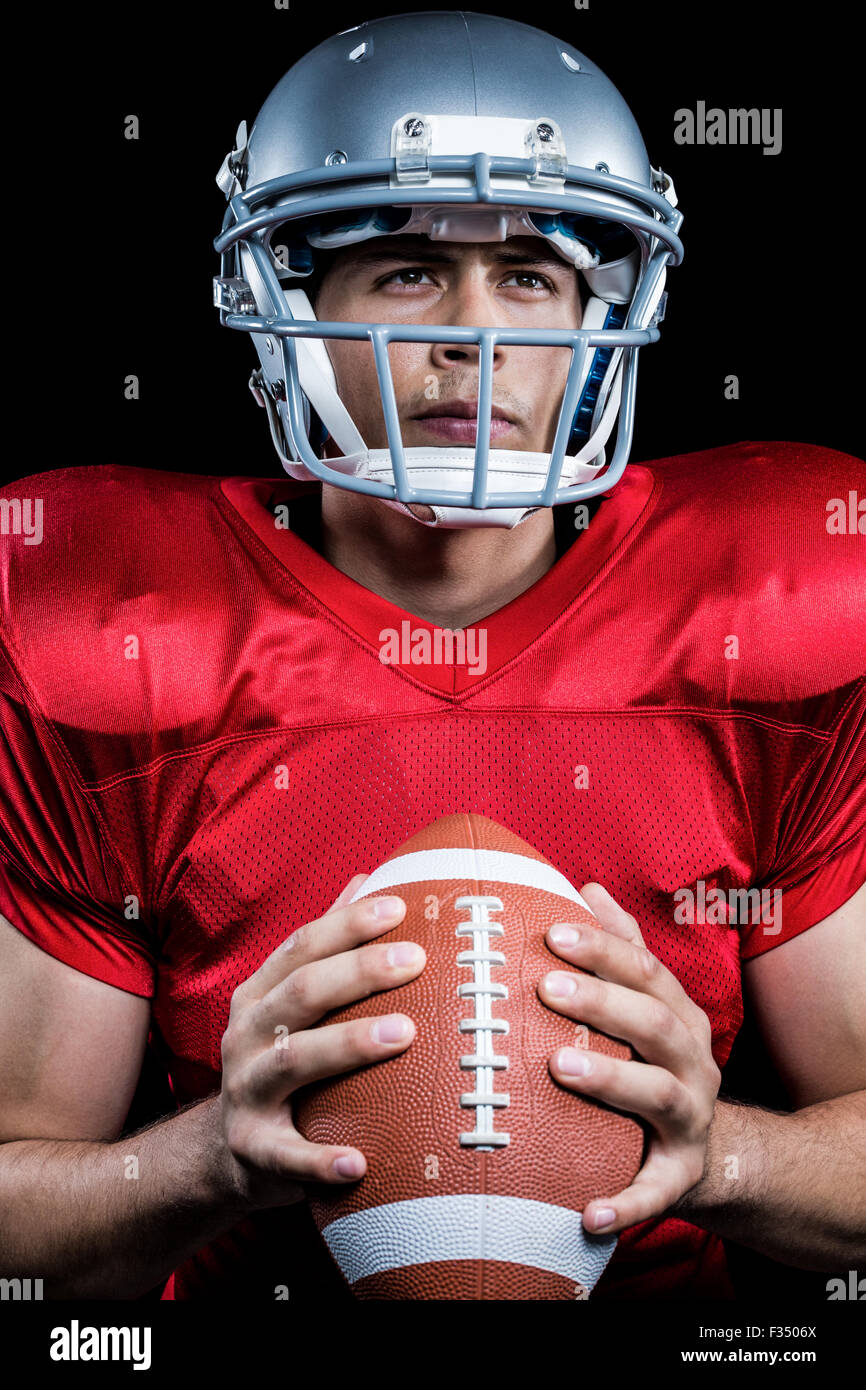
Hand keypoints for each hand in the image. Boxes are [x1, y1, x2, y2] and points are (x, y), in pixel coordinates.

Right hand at [218, 876, 423, 1210]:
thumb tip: (370, 879)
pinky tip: (359, 1163)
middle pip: (302, 993)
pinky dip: (319, 1161)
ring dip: (349, 1045)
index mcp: (260, 995)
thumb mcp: (290, 1000)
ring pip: (294, 1061)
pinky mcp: (254, 1151)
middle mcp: (247, 1036)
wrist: (225, 1151)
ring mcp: (246, 1092)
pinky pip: (286, 1157)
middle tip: (414, 961)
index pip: (302, 946)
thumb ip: (326, 946)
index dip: (348, 924)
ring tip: (405, 1035)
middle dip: (359, 973)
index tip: (400, 907)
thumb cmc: (280, 1060)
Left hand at [537, 882, 720, 1234]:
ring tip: (559, 1066)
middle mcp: (692, 1062)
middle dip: (602, 1003)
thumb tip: (585, 886)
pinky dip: (624, 1204)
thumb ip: (620, 948)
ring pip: (659, 1097)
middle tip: (544, 987)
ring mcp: (690, 1120)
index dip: (603, 948)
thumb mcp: (646, 1004)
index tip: (553, 932)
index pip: (646, 970)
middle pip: (655, 1024)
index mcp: (677, 1015)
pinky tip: (586, 1213)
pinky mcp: (680, 1177)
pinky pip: (656, 1193)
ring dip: (611, 1081)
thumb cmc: (652, 1062)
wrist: (706, 1152)